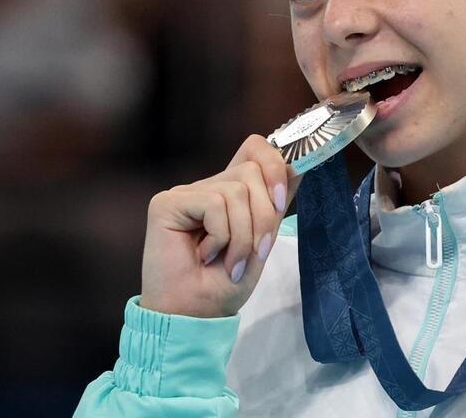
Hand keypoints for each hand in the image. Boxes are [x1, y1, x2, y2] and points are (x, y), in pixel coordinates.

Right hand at [139, 135, 300, 317]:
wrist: (193, 316)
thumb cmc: (223, 285)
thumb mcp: (261, 242)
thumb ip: (274, 204)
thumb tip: (298, 164)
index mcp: (230, 192)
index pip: (255, 149)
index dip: (275, 164)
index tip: (282, 199)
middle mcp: (208, 187)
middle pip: (252, 169)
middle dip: (264, 215)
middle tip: (255, 251)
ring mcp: (186, 193)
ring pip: (237, 190)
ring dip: (243, 236)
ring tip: (230, 262)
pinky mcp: (167, 203)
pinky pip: (215, 203)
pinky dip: (221, 236)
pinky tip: (205, 255)